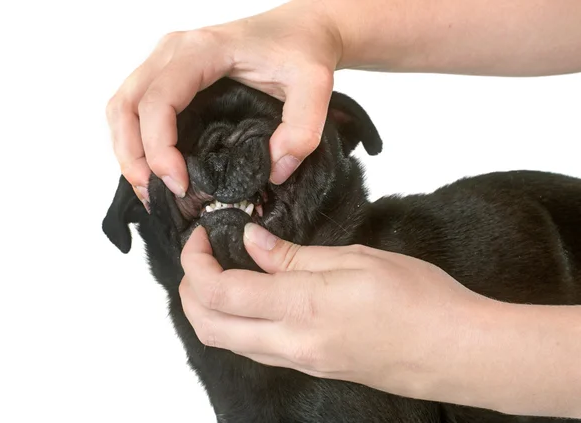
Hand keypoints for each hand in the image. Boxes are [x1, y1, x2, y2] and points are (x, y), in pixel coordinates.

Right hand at [106, 0, 342, 207]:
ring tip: (148, 188)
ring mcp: (167, 60)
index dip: (159, 148)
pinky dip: (135, 139)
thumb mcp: (314, 85)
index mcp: (202, 50)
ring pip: (122, 106)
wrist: (301, 28)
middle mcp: (173, 51)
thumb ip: (302, 128)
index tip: (180, 185)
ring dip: (127, 150)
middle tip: (153, 195)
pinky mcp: (169, 73)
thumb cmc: (302, 50)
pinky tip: (154, 166)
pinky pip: (136, 105)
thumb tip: (274, 171)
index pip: (159, 100)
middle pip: (126, 105)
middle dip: (133, 157)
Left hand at [179, 223, 484, 399]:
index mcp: (304, 307)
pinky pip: (256, 350)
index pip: (221, 291)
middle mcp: (294, 343)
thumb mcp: (356, 259)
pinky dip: (237, 324)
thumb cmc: (420, 299)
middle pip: (209, 327)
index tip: (201, 236)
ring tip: (220, 274)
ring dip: (209, 310)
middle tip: (199, 257)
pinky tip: (252, 298)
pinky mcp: (312, 367)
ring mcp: (302, 361)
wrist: (457, 351)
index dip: (196, 262)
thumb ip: (294, 255)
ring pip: (229, 343)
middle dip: (188, 291)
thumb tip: (253, 241)